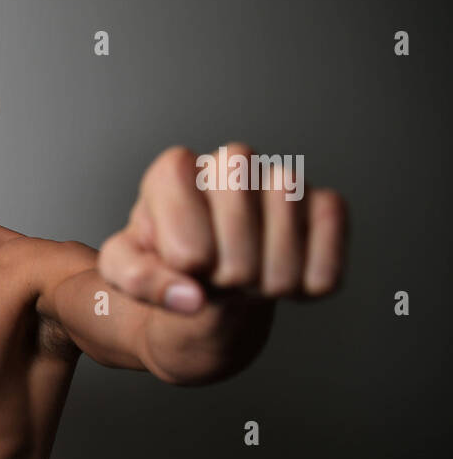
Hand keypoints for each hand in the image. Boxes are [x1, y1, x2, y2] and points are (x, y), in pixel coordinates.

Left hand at [98, 143, 347, 312]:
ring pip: (289, 214)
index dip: (187, 254)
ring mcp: (278, 180)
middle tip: (219, 278)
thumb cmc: (165, 269)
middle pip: (239, 207)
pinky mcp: (323, 204)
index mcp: (173, 172)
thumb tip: (190, 296)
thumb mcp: (125, 275)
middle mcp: (229, 162)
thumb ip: (138, 280)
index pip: (186, 207)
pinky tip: (290, 281)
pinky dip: (314, 273)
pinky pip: (333, 225)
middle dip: (230, 267)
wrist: (209, 291)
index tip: (183, 266)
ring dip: (271, 276)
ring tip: (250, 282)